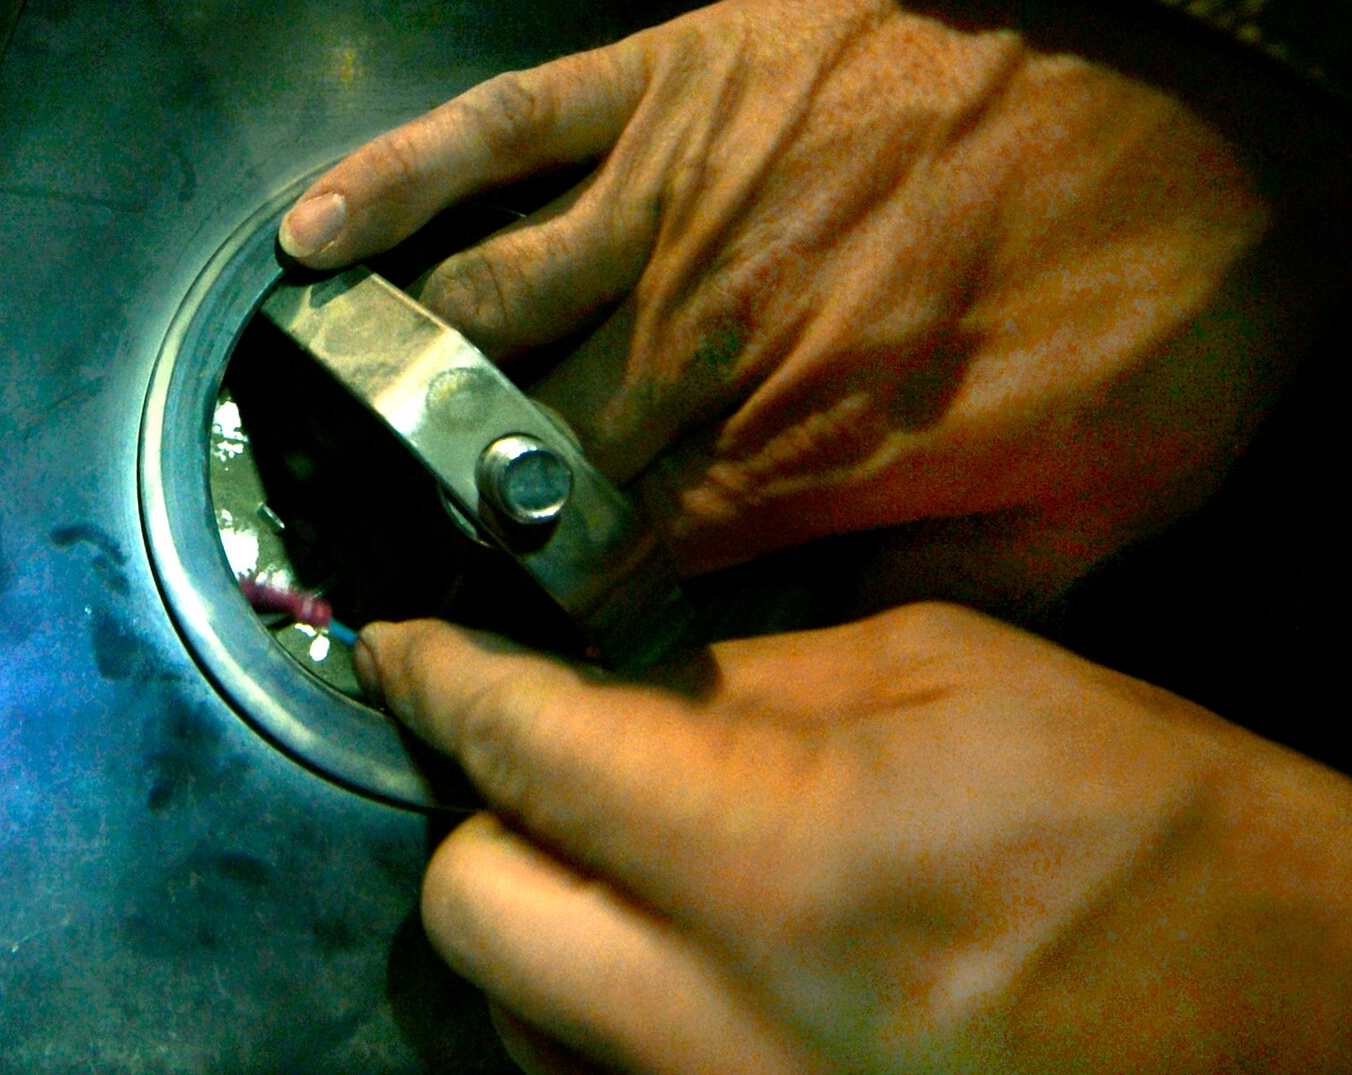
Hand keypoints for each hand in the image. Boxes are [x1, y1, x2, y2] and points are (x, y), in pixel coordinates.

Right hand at [280, 0, 1350, 610]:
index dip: (528, 611)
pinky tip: (312, 238)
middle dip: (422, 515)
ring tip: (298, 423)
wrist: (1191, 39)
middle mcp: (692, 340)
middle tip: (347, 551)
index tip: (470, 646)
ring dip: (377, 374)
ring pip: (473, 309)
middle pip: (509, 451)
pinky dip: (393, 180)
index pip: (603, 563)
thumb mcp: (1116, 494)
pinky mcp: (655, 84)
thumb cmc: (1162, 268)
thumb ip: (944, 589)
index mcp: (788, 452)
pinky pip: (492, 131)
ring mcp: (660, 201)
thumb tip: (812, 647)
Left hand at [353, 607, 1351, 1073]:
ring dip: (540, 921)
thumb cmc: (1153, 829)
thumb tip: (603, 683)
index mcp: (780, 864)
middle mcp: (720, 1026)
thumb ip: (744, 682)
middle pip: (470, 904)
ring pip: (512, 1013)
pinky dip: (595, 1012)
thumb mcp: (952, 681)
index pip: (523, 748)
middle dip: (482, 812)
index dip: (441, 676)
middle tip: (543, 758)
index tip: (407, 644)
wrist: (1298, 1020)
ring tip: (630, 862)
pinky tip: (676, 958)